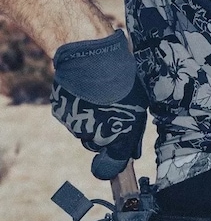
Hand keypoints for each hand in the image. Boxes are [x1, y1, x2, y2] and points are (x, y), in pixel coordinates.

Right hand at [50, 31, 148, 179]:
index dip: (115, 159)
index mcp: (119, 136)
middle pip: (98, 144)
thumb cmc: (123, 79)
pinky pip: (70, 118)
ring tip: (98, 96)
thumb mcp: (138, 106)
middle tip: (112, 110)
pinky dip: (76, 109)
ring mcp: (75, 125)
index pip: (112, 164)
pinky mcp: (61, 113)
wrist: (94, 56)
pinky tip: (84, 92)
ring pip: (82, 131)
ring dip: (89, 120)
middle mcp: (94, 136)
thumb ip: (133, 134)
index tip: (117, 155)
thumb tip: (132, 154)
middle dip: (104, 133)